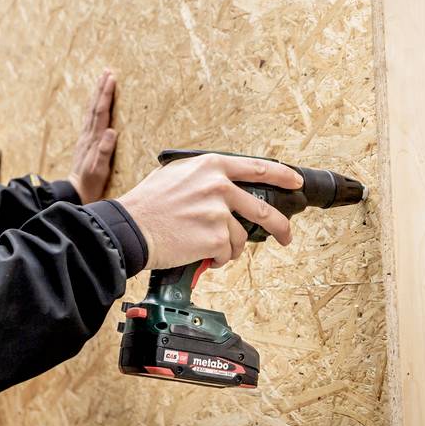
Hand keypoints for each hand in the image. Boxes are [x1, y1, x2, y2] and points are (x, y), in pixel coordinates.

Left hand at [67, 69, 116, 203]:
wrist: (75, 191)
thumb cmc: (90, 183)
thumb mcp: (99, 170)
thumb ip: (104, 151)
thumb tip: (112, 131)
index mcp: (93, 139)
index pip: (101, 112)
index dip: (106, 95)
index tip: (111, 78)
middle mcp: (88, 135)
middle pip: (94, 107)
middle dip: (101, 88)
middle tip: (107, 71)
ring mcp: (85, 138)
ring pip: (91, 111)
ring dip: (96, 94)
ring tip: (102, 80)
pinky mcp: (85, 142)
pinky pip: (90, 119)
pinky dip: (93, 106)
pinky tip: (95, 103)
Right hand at [117, 153, 303, 269]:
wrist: (129, 228)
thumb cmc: (146, 204)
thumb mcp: (174, 175)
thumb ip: (202, 177)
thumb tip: (220, 186)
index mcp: (211, 166)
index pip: (258, 167)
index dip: (283, 175)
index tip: (295, 182)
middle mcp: (219, 186)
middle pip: (262, 208)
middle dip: (279, 226)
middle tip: (285, 236)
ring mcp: (219, 212)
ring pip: (240, 237)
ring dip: (228, 247)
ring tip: (207, 248)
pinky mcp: (215, 237)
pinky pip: (227, 254)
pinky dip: (216, 259)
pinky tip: (200, 254)